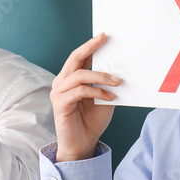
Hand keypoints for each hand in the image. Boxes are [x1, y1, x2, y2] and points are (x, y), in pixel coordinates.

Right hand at [51, 33, 120, 161]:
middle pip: (74, 59)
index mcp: (71, 79)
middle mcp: (62, 83)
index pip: (79, 58)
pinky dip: (98, 92)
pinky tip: (110, 97)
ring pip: (79, 75)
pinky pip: (80, 91)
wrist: (82, 144)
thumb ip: (106, 84)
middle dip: (89, 48)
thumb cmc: (91, 121)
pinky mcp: (60, 104)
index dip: (90, 46)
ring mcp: (59, 93)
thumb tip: (120, 69)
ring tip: (117, 82)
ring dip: (101, 76)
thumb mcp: (104, 98)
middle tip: (104, 39)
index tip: (104, 35)